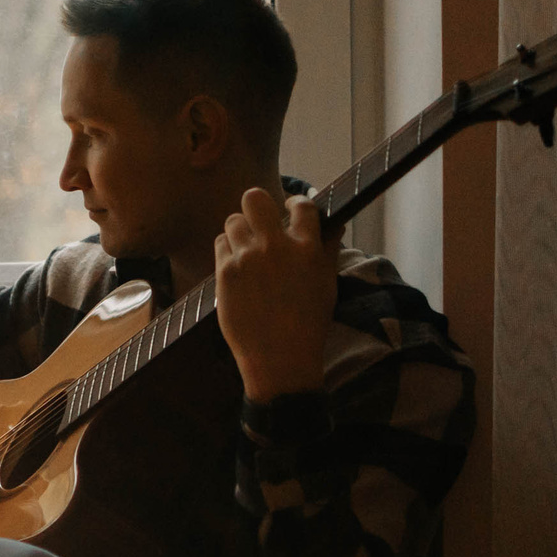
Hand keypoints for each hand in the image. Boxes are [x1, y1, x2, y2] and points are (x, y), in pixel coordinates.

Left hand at [212, 187, 344, 402]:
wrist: (280, 358)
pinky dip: (228, 252)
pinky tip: (237, 267)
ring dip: (240, 231)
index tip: (290, 209)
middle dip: (256, 204)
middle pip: (254, 198)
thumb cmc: (308, 323)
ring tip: (247, 249)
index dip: (296, 202)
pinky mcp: (225, 272)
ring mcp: (247, 258)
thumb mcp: (327, 283)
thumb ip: (328, 249)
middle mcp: (275, 246)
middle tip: (259, 220)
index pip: (302, 205)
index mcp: (306, 247)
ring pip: (232, 220)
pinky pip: (220, 245)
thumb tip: (336, 223)